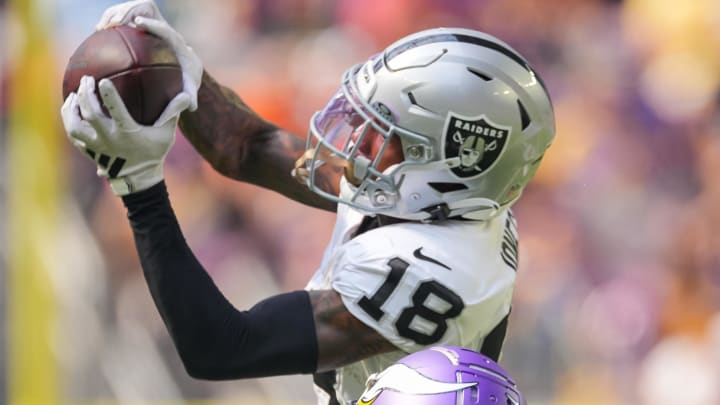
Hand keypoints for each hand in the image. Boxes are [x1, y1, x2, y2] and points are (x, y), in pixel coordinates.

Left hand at [61, 75, 189, 194]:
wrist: (138, 179)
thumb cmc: (153, 154)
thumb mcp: (166, 135)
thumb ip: (173, 113)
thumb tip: (186, 95)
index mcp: (127, 133)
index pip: (116, 111)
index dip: (108, 95)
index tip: (102, 80)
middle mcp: (108, 139)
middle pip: (90, 114)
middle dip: (85, 94)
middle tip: (86, 79)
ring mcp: (95, 146)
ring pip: (75, 126)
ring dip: (71, 108)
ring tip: (73, 95)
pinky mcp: (88, 151)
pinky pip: (73, 135)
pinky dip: (70, 120)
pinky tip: (71, 110)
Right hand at [96, 0, 202, 110]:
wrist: (185, 65)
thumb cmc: (186, 76)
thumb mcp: (189, 87)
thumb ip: (190, 95)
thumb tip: (191, 105)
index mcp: (174, 39)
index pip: (164, 27)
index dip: (152, 23)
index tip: (138, 23)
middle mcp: (162, 26)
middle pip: (145, 8)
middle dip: (128, 11)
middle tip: (113, 23)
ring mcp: (150, 24)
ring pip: (132, 9)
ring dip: (115, 13)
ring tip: (102, 28)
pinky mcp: (139, 26)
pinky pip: (123, 18)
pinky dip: (110, 22)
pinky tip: (98, 34)